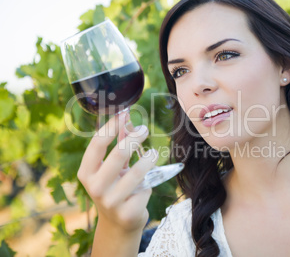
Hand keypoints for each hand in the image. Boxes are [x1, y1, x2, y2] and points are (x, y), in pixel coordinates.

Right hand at [78, 112, 157, 232]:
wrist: (117, 224)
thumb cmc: (114, 188)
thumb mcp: (112, 167)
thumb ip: (118, 144)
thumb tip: (127, 119)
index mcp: (86, 173)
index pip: (97, 143)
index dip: (112, 125)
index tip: (125, 113)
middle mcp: (95, 188)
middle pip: (119, 154)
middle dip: (135, 138)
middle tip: (144, 130)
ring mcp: (111, 202)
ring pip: (137, 172)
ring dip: (149, 158)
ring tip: (154, 153)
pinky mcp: (128, 212)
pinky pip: (145, 188)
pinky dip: (149, 182)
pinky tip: (147, 184)